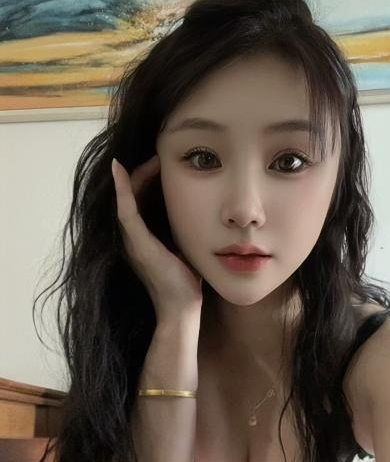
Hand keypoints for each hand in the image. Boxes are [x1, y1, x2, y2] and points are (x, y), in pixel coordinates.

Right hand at [112, 156, 203, 321]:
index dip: (147, 176)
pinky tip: (120, 169)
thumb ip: (182, 229)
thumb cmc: (185, 281)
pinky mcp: (137, 244)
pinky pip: (125, 211)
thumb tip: (197, 212)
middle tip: (160, 154)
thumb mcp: (183, 246)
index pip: (139, 198)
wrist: (181, 308)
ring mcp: (132, 240)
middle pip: (132, 194)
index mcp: (142, 236)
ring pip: (126, 198)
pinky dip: (121, 189)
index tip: (163, 160)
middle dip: (143, 171)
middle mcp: (132, 236)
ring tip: (153, 157)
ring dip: (135, 174)